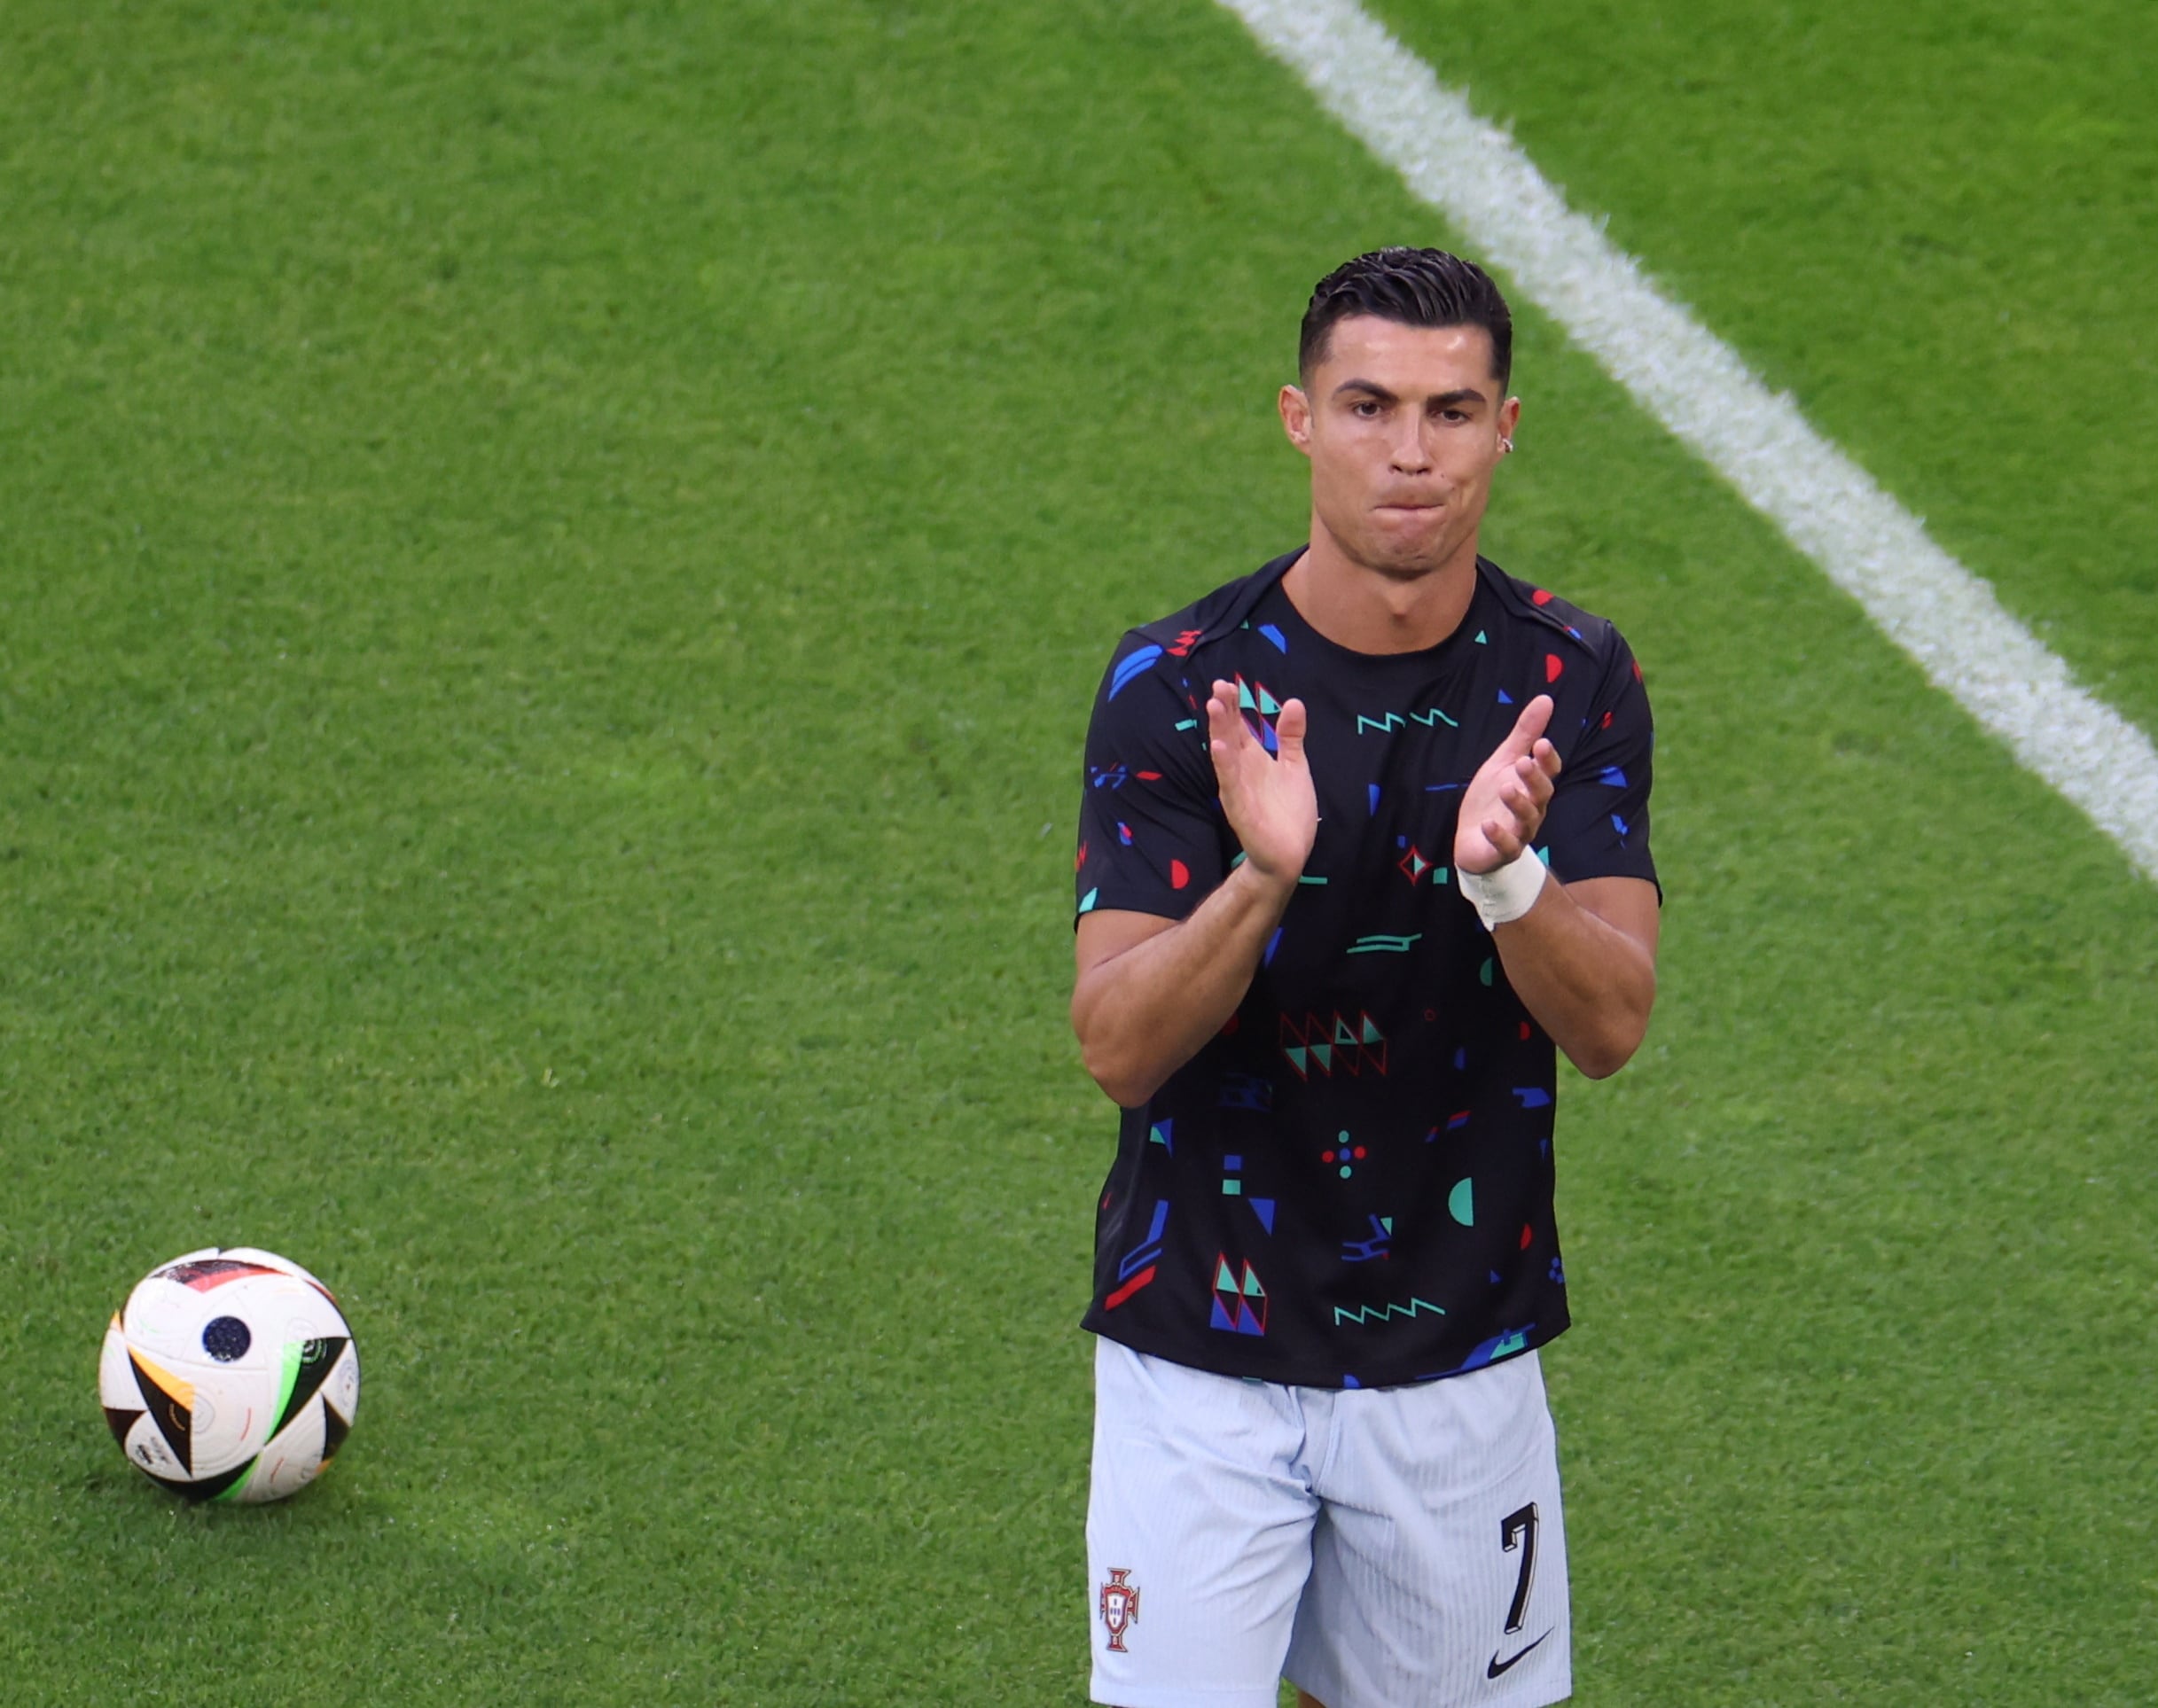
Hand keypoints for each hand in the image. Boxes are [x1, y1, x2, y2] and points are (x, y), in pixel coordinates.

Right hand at [1206, 679, 1316, 887]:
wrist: (1288, 855)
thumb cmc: (1288, 812)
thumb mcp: (1294, 767)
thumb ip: (1290, 737)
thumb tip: (1293, 701)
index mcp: (1252, 760)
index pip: (1238, 727)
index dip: (1232, 706)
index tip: (1227, 682)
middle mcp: (1241, 771)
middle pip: (1229, 735)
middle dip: (1223, 711)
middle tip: (1218, 686)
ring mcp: (1238, 790)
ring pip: (1225, 756)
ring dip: (1219, 731)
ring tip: (1214, 706)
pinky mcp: (1241, 810)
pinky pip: (1231, 785)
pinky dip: (1225, 766)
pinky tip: (1219, 748)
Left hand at [1455, 695, 1560, 873]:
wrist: (1473, 840)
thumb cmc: (1492, 798)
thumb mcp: (1504, 761)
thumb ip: (1524, 734)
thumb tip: (1545, 698)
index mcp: (1533, 786)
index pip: (1548, 771)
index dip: (1547, 759)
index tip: (1541, 743)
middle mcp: (1533, 809)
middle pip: (1541, 795)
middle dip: (1534, 779)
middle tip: (1523, 763)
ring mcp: (1519, 832)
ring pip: (1527, 820)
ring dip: (1518, 804)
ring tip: (1506, 788)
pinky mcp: (1502, 851)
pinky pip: (1506, 846)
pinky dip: (1499, 835)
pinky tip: (1488, 824)